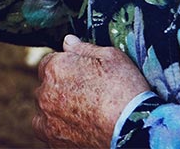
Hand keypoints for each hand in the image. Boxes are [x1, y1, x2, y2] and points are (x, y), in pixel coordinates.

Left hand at [33, 35, 150, 147]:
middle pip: (46, 85)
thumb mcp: (112, 57)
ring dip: (56, 108)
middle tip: (86, 96)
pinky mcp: (52, 139)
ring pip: (44, 109)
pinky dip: (55, 129)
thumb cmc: (126, 92)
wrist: (135, 131)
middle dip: (60, 87)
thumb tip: (68, 41)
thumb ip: (84, 48)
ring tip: (82, 114)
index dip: (66, 68)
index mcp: (55, 68)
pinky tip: (74, 129)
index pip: (50, 62)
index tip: (81, 76)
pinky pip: (46, 130)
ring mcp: (46, 118)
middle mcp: (45, 92)